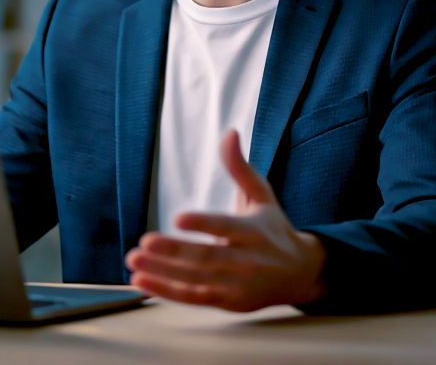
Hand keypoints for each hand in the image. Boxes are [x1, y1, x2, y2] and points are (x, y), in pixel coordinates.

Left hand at [125, 128, 327, 310]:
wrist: (301, 274)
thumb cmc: (274, 229)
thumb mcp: (262, 195)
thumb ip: (240, 167)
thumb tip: (229, 132)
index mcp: (254, 231)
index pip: (226, 227)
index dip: (203, 224)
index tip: (178, 218)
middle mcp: (246, 260)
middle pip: (207, 257)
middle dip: (174, 251)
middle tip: (144, 242)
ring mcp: (236, 285)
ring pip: (196, 280)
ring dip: (162, 272)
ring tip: (134, 260)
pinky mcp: (227, 302)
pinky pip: (193, 299)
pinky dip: (166, 292)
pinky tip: (140, 281)